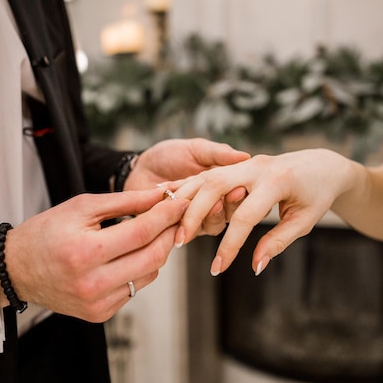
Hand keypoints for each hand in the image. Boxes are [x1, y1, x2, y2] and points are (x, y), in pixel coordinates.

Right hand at [0, 188, 188, 322]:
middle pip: (153, 257)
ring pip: (149, 275)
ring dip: (157, 252)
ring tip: (151, 233)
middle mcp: (93, 283)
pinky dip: (140, 269)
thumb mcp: (82, 207)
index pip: (142, 232)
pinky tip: (131, 255)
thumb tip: (161, 195)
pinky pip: (134, 289)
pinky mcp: (99, 314)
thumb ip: (125, 202)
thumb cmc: (47, 231)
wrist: (16, 270)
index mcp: (86, 252)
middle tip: (176, 216)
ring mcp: (97, 303)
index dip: (166, 215)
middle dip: (170, 233)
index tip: (180, 201)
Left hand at [125, 138, 249, 239]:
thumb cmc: (167, 156)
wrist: (138, 168)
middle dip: (228, 208)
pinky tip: (184, 217)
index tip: (240, 189)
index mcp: (221, 186)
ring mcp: (196, 219)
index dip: (239, 194)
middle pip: (228, 213)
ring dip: (210, 218)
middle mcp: (212, 205)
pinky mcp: (178, 230)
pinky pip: (188, 232)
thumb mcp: (195, 149)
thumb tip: (244, 156)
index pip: (236, 194)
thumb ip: (217, 154)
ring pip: (211, 226)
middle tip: (225, 200)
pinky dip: (188, 225)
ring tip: (205, 207)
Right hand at [168, 149, 355, 275]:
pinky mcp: (237, 162)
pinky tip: (168, 198)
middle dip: (194, 216)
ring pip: (205, 177)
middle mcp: (256, 166)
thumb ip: (277, 242)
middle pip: (214, 188)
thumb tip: (255, 266)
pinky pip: (207, 173)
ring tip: (172, 226)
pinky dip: (188, 187)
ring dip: (186, 201)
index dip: (229, 245)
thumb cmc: (316, 195)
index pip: (244, 217)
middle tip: (179, 242)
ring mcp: (244, 161)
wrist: (322, 165)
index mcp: (276, 181)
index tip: (217, 269)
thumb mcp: (303, 221)